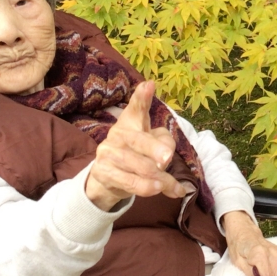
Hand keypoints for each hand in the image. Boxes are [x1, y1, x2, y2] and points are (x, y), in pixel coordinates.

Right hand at [85, 81, 187, 210]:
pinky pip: (130, 182)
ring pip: (139, 166)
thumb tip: (167, 153)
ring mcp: (107, 153)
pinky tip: (159, 190)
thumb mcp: (153, 145)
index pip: (136, 108)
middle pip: (139, 140)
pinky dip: (148, 189)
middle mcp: (117, 134)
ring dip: (160, 178)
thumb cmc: (136, 155)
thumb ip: (164, 143)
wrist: (107, 180)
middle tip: (167, 158)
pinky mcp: (103, 172)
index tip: (149, 85)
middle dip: (154, 149)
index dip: (142, 97)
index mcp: (131, 122)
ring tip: (173, 186)